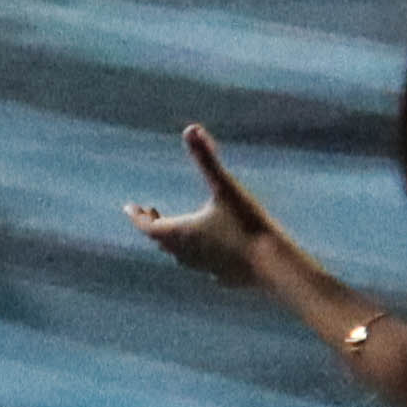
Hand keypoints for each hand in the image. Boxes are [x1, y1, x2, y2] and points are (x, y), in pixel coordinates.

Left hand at [128, 126, 287, 289]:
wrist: (276, 267)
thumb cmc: (248, 224)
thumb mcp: (226, 188)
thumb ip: (207, 159)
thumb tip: (191, 127)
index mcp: (181, 233)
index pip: (148, 226)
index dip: (137, 216)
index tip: (130, 207)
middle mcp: (188, 255)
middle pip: (162, 241)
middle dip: (154, 224)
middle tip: (151, 212)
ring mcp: (206, 269)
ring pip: (182, 256)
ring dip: (174, 241)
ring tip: (177, 230)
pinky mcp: (225, 278)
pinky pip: (205, 268)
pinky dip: (200, 256)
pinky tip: (208, 254)